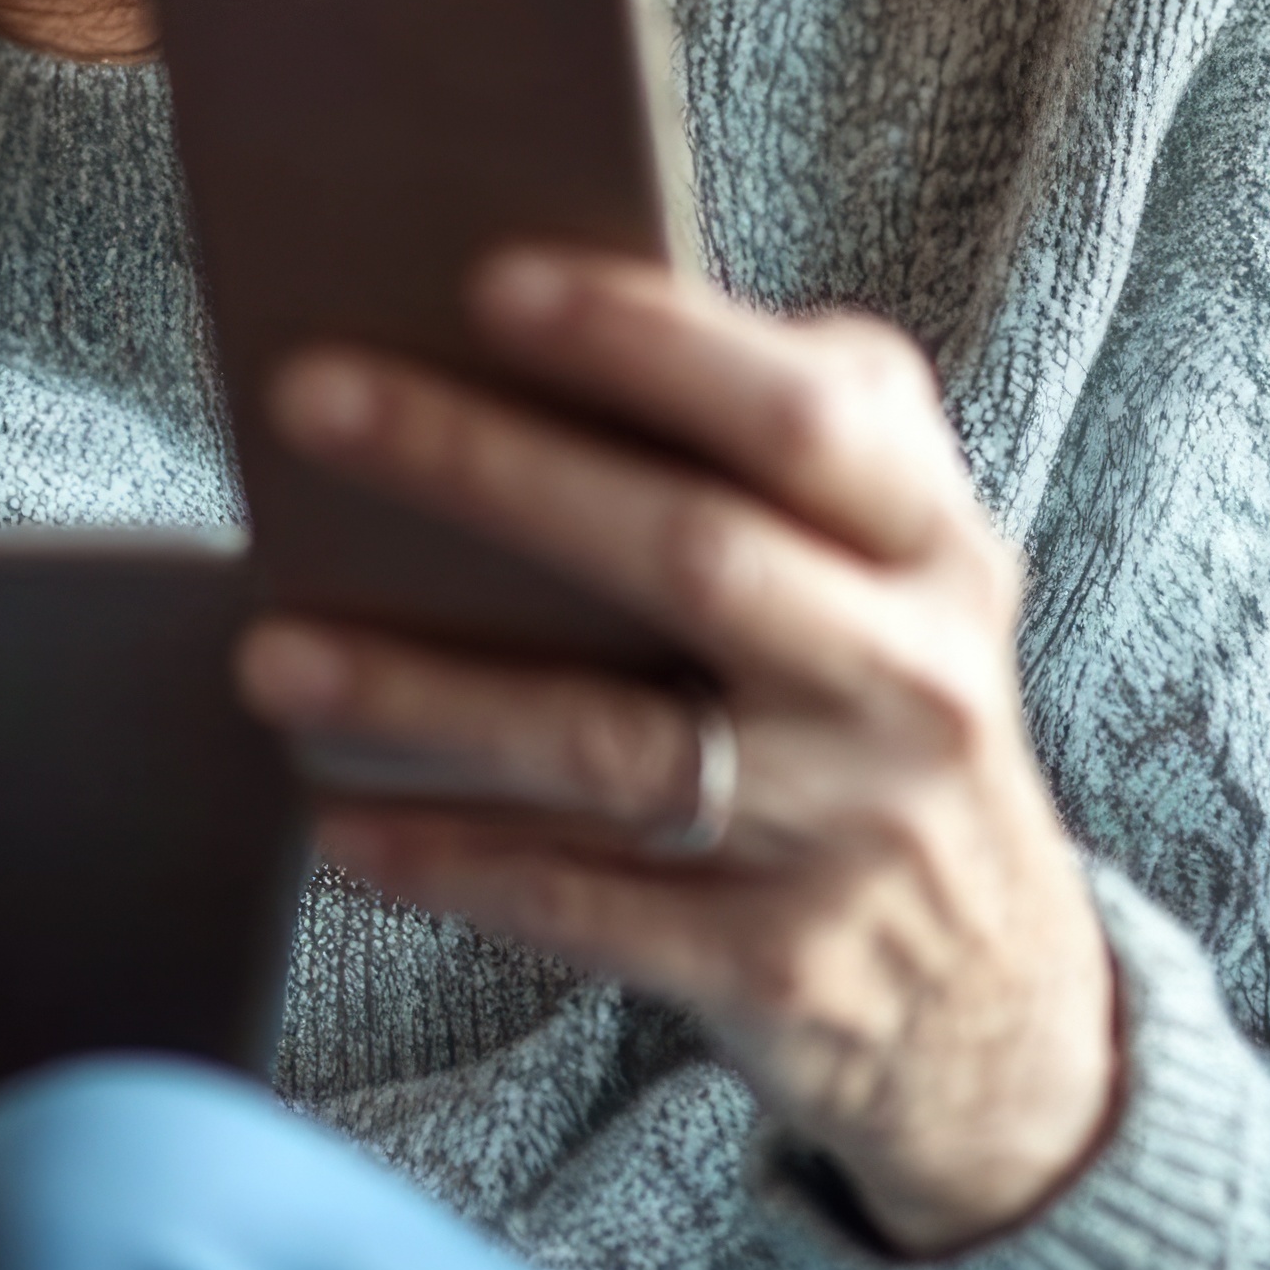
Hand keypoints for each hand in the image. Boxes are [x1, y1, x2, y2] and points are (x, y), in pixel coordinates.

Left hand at [232, 250, 1120, 1253]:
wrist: (998, 986)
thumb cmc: (876, 691)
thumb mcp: (888, 557)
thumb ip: (768, 437)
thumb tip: (516, 329)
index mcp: (930, 541)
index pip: (801, 418)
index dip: (651, 343)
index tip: (488, 283)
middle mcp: (907, 678)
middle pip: (687, 554)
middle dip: (485, 466)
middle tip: (306, 399)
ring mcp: (846, 829)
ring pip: (612, 746)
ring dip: (424, 696)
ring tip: (271, 654)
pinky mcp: (774, 961)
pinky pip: (582, 905)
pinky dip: (451, 860)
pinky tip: (339, 822)